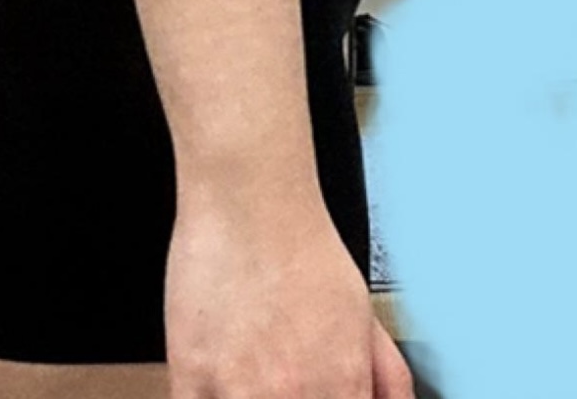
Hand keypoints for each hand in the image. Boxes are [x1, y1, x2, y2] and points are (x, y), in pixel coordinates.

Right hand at [164, 181, 415, 397]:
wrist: (250, 198)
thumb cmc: (302, 245)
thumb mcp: (366, 316)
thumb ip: (385, 380)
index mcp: (342, 390)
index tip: (313, 396)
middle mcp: (293, 397)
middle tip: (274, 382)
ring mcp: (238, 391)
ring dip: (245, 396)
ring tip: (249, 378)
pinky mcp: (191, 375)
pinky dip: (207, 397)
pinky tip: (219, 381)